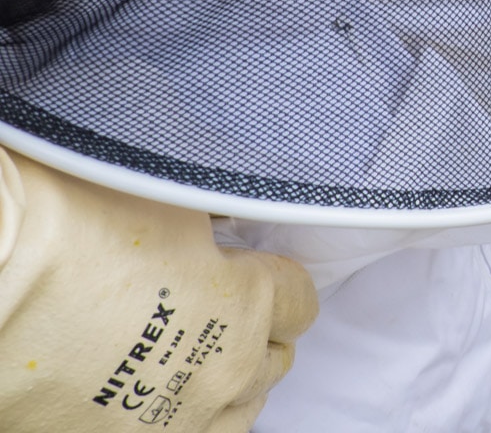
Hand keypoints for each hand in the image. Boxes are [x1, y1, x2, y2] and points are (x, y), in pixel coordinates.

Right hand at [0, 150, 317, 432]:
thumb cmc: (68, 223)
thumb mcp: (165, 199)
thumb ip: (211, 220)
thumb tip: (225, 221)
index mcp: (247, 304)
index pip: (301, 301)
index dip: (280, 279)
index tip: (258, 270)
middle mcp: (224, 373)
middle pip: (275, 361)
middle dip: (260, 332)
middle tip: (225, 311)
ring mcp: (173, 422)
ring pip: (237, 414)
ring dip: (231, 385)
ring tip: (198, 360)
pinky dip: (182, 419)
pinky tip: (153, 394)